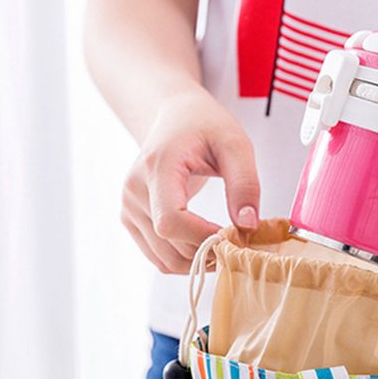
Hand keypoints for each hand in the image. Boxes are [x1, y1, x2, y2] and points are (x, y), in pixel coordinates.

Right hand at [121, 87, 259, 273]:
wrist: (174, 116)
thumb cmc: (204, 125)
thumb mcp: (235, 145)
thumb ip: (245, 184)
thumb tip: (248, 226)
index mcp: (157, 168)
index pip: (171, 221)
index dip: (205, 238)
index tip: (234, 235)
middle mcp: (134, 191)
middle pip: (170, 245)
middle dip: (209, 251)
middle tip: (239, 242)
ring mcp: (129, 208)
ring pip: (165, 260)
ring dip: (199, 262)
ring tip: (225, 245)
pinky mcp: (132, 221)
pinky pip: (160, 258)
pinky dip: (187, 261)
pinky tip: (208, 245)